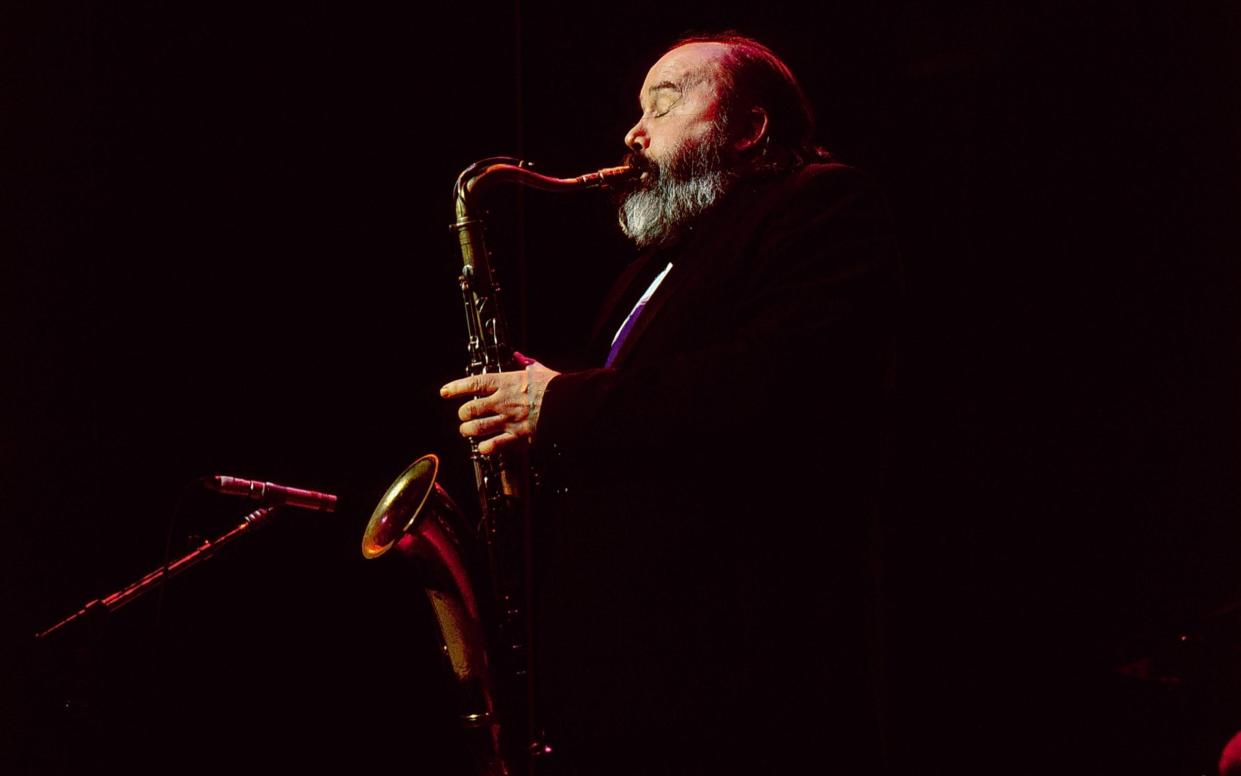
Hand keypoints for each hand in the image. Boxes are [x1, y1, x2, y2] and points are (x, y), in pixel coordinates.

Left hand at [440, 352, 559, 454]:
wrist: (570, 403)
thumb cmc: (556, 386)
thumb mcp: (539, 370)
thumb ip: (527, 363)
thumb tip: (521, 356)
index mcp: (506, 382)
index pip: (473, 384)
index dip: (455, 388)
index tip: (445, 391)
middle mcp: (502, 401)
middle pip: (470, 409)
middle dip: (463, 413)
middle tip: (464, 415)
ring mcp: (508, 420)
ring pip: (476, 428)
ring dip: (468, 430)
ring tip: (467, 430)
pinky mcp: (518, 437)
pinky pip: (494, 445)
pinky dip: (485, 447)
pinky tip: (484, 447)